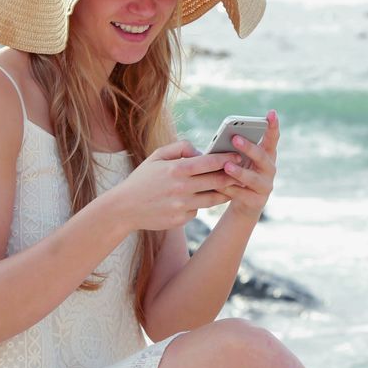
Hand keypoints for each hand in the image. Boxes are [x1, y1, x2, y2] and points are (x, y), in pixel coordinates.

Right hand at [111, 140, 241, 231]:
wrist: (124, 208)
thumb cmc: (142, 179)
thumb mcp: (156, 156)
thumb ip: (180, 148)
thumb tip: (200, 150)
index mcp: (177, 169)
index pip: (210, 162)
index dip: (227, 158)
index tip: (238, 156)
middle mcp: (182, 188)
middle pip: (217, 181)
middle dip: (233, 176)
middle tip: (243, 172)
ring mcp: (182, 206)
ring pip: (213, 199)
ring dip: (224, 193)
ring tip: (230, 187)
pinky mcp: (181, 219)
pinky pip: (197, 210)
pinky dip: (199, 204)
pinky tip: (196, 200)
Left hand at [218, 110, 279, 219]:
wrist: (243, 206)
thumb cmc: (238, 176)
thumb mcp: (239, 161)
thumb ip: (235, 150)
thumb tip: (222, 139)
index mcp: (267, 155)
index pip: (272, 138)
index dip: (273, 126)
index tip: (272, 113)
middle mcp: (270, 169)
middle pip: (262, 157)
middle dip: (249, 147)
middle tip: (235, 138)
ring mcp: (265, 186)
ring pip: (252, 178)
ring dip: (239, 171)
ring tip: (227, 166)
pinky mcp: (257, 202)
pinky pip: (242, 194)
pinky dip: (230, 189)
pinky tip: (220, 186)